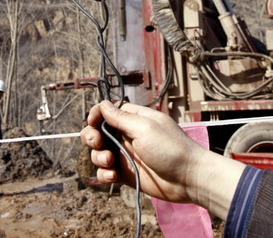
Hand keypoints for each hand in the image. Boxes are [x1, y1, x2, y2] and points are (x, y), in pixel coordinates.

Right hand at [81, 100, 205, 203]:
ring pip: (99, 153)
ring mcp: (126, 155)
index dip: (96, 115)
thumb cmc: (170, 148)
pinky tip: (113, 177)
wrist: (189, 179)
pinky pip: (106, 173)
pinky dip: (104, 175)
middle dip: (92, 136)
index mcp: (133, 119)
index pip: (107, 112)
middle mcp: (127, 135)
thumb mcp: (144, 128)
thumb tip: (103, 103)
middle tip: (98, 143)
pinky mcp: (126, 174)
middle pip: (98, 132)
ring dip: (98, 157)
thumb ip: (121, 118)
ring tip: (110, 162)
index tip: (92, 121)